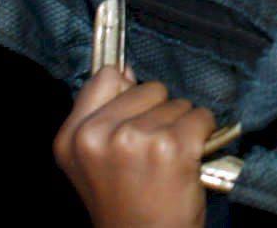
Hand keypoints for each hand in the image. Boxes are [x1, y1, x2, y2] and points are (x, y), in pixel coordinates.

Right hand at [53, 65, 212, 227]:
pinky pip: (201, 117)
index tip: (135, 111)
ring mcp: (134, 139)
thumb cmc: (128, 206)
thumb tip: (124, 71)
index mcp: (72, 138)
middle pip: (149, 87)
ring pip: (178, 103)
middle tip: (151, 154)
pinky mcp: (171, 146)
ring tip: (167, 163)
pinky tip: (188, 162)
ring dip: (181, 128)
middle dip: (158, 114)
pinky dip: (204, 136)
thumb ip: (104, 115)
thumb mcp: (96, 162)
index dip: (127, 91)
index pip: (105, 76)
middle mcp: (97, 136)